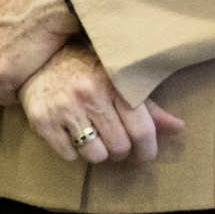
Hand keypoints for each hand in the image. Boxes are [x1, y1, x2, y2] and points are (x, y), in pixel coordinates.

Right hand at [17, 42, 184, 165]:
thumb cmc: (84, 67)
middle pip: (119, 146)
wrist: (35, 58)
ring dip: (97, 152)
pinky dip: (73, 151)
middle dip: (121, 150)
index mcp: (112, 79)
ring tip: (92, 135)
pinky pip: (69, 155)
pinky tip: (70, 132)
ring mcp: (64, 106)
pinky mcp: (42, 120)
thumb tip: (178, 128)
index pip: (141, 130)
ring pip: (95, 155)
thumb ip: (148, 105)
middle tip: (114, 139)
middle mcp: (88, 92)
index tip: (145, 153)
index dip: (148, 149)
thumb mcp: (117, 77)